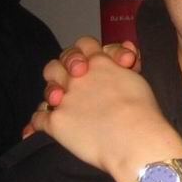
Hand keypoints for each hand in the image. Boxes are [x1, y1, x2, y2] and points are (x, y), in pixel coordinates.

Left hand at [30, 46, 181, 181]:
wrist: (135, 138)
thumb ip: (119, 68)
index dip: (84, 52)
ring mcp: (64, 99)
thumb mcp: (136, 78)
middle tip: (74, 82)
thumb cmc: (143, 111)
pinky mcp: (56, 122)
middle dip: (63, 71)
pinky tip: (41, 128)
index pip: (84, 43)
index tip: (91, 64)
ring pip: (47, 89)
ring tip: (60, 103)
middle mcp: (78, 77)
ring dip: (52, 94)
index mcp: (99, 62)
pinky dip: (38, 123)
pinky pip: (39, 118)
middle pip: (58, 63)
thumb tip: (116, 64)